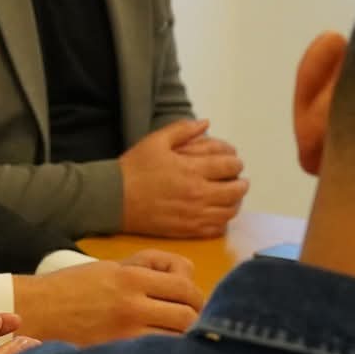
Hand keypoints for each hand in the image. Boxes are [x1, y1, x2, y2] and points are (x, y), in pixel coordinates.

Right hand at [11, 252, 203, 344]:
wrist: (36, 312)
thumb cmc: (72, 288)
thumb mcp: (109, 266)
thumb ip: (147, 267)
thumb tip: (186, 274)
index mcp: (130, 277)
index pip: (185, 286)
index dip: (197, 297)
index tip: (193, 304)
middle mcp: (131, 304)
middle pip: (188, 315)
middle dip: (197, 320)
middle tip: (191, 326)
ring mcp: (125, 333)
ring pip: (177, 341)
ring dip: (184, 341)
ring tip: (178, 343)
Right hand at [119, 119, 247, 237]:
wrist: (113, 199)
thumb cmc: (134, 168)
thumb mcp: (156, 141)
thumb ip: (182, 129)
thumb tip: (206, 122)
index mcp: (192, 170)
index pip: (229, 166)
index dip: (236, 163)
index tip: (234, 162)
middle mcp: (197, 194)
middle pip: (235, 191)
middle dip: (241, 183)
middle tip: (239, 180)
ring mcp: (193, 215)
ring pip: (229, 212)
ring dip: (235, 203)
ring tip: (232, 197)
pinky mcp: (187, 230)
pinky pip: (215, 229)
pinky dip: (223, 221)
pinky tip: (218, 214)